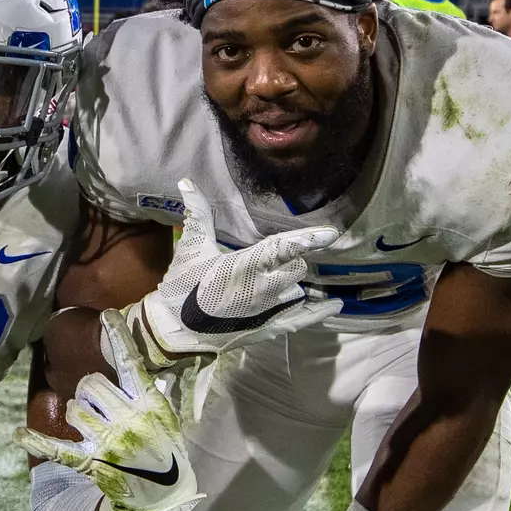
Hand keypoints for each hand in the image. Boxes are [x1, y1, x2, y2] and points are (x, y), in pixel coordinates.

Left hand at [14, 309, 200, 510]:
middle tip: (99, 399)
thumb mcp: (165, 416)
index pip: (131, 364)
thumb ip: (145, 392)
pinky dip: (37, 441)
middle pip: (90, 384)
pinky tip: (19, 434)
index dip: (118, 338)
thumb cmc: (166, 449)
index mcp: (148, 405)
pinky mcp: (90, 462)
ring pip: (74, 409)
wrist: (164, 494)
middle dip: (89, 387)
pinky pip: (57, 449)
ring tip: (92, 423)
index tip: (107, 316)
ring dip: (77, 411)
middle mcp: (127, 420)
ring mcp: (107, 443)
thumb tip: (128, 360)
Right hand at [120, 178, 341, 371]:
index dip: (306, 240)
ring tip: (272, 283)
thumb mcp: (191, 247)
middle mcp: (262, 288)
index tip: (329, 234)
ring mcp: (268, 311)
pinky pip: (304, 319)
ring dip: (290, 283)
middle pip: (295, 268)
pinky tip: (334, 305)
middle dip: (287, 262)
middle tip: (267, 262)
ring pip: (298, 290)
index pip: (281, 248)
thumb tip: (187, 181)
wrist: (176, 329)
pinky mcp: (270, 328)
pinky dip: (321, 312)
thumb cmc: (183, 285)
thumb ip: (198, 214)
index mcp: (243, 265)